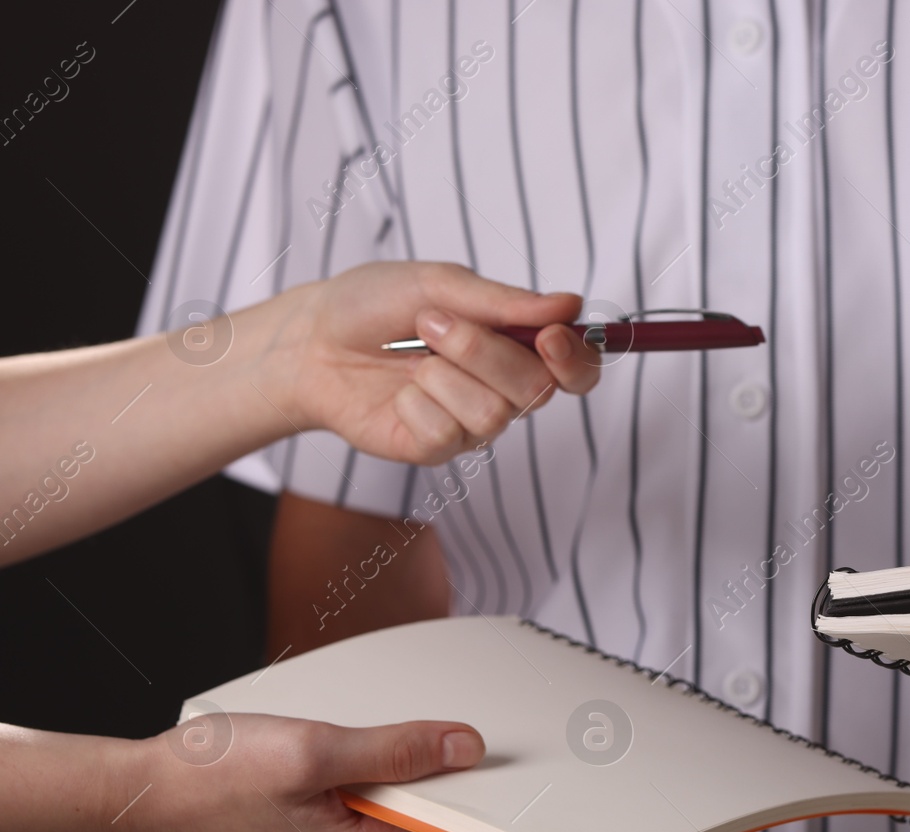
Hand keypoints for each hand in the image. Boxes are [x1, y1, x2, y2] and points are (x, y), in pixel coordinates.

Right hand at [125, 713, 486, 831]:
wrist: (144, 796)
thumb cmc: (212, 778)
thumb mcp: (312, 750)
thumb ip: (394, 749)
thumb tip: (463, 748)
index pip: (448, 817)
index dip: (463, 772)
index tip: (472, 734)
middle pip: (424, 810)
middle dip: (418, 763)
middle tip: (390, 722)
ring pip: (392, 804)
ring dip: (384, 763)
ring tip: (339, 738)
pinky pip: (364, 806)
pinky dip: (360, 773)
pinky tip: (330, 750)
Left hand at [253, 261, 599, 464]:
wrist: (311, 340)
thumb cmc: (374, 304)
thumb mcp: (439, 283)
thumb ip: (505, 301)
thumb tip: (570, 304)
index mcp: (516, 345)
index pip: (578, 369)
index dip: (577, 360)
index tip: (550, 337)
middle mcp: (503, 389)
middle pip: (536, 389)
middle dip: (482, 350)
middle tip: (432, 322)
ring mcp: (472, 423)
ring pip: (494, 414)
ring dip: (445, 372)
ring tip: (411, 354)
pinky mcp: (437, 449)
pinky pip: (449, 433)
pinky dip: (416, 403)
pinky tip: (398, 392)